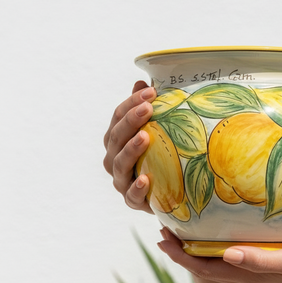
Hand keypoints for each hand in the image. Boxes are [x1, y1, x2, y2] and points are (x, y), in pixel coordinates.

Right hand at [103, 81, 156, 212]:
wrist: (168, 193)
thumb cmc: (159, 156)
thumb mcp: (157, 131)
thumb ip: (146, 109)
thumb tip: (143, 82)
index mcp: (116, 140)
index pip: (118, 117)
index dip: (131, 102)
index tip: (151, 91)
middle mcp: (114, 159)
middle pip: (116, 137)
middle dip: (131, 120)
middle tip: (149, 107)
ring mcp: (122, 180)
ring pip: (120, 164)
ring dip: (131, 149)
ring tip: (145, 137)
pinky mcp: (133, 201)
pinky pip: (132, 196)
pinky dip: (137, 188)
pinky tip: (146, 179)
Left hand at [158, 227, 281, 282]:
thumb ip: (260, 260)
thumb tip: (226, 254)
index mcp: (247, 274)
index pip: (204, 268)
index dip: (180, 256)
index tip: (162, 239)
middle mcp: (246, 275)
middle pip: (205, 267)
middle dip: (182, 252)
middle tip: (165, 231)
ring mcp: (256, 272)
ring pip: (217, 264)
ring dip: (197, 251)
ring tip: (184, 233)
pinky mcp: (266, 266)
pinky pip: (232, 259)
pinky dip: (216, 249)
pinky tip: (221, 235)